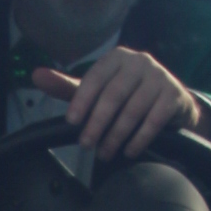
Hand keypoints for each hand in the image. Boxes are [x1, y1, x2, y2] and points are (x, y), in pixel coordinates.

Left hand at [31, 45, 200, 163]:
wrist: (171, 101)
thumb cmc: (127, 94)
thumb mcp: (97, 89)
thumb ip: (68, 87)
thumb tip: (36, 75)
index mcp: (117, 57)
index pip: (95, 78)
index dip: (82, 100)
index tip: (71, 122)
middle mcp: (140, 61)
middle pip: (114, 95)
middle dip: (98, 123)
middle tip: (86, 144)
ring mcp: (160, 77)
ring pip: (133, 110)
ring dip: (116, 135)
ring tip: (105, 154)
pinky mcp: (174, 95)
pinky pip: (154, 120)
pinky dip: (140, 138)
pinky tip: (129, 151)